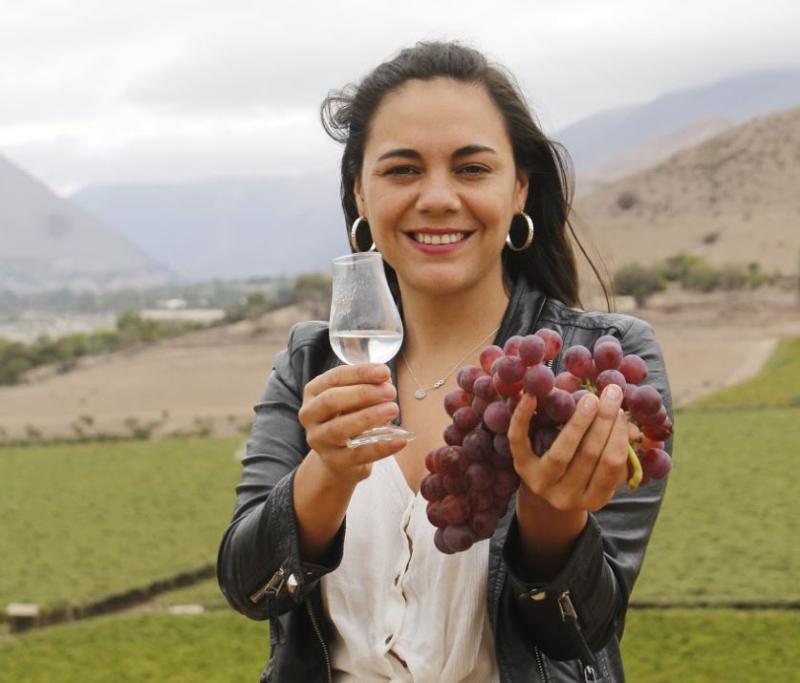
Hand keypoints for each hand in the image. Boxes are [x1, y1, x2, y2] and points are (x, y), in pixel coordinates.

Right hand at [298, 363, 406, 486]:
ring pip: (340, 428)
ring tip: (393, 409)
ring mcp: (319, 440)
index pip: (334, 378)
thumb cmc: (349, 418)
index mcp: (314, 392)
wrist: (340, 458)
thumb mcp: (354, 399)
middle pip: (332, 400)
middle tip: (390, 391)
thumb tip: (385, 381)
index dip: (360, 373)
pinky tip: (400, 440)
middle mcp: (310, 415)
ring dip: (368, 417)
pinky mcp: (334, 461)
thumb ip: (367, 386)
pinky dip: (381, 447)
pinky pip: (359, 454)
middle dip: (363, 393)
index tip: (384, 372)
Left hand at [507, 385, 629, 512]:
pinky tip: (530, 397)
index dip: (618, 437)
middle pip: (589, 456)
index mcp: (594, 499)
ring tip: (589, 398)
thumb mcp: (601, 468)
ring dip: (578, 421)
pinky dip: (522, 417)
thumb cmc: (582, 470)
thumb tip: (632, 429)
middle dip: (603, 422)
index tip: (622, 412)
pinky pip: (519, 440)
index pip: (611, 466)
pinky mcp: (520, 466)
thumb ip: (619, 450)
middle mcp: (566, 497)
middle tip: (611, 394)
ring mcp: (541, 483)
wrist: (544, 485)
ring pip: (562, 452)